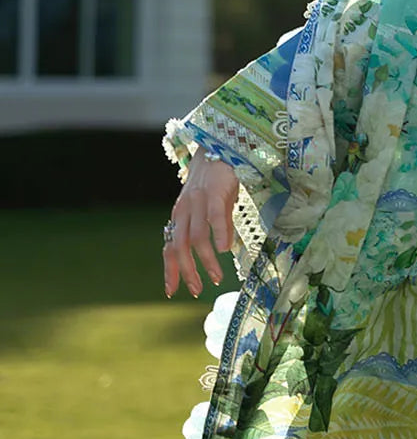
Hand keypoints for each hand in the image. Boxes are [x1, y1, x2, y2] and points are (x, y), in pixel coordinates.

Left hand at [163, 149, 238, 297]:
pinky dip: (218, 234)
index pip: (169, 248)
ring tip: (217, 277)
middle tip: (196, 290)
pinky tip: (224, 250)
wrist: (218, 148)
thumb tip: (221, 250)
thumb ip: (209, 227)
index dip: (170, 270)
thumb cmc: (214, 181)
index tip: (171, 291)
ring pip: (197, 237)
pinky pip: (215, 217)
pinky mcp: (215, 193)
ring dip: (206, 261)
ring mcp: (199, 202)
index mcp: (179, 217)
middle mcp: (184, 211)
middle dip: (186, 271)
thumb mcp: (207, 208)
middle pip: (179, 246)